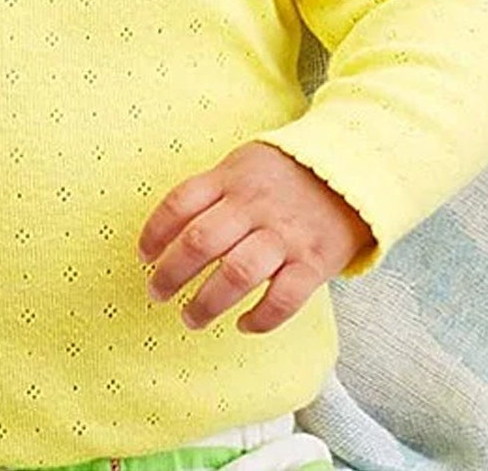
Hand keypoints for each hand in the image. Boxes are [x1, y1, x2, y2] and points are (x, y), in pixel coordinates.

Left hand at [137, 140, 373, 333]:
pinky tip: (243, 325)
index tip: (142, 256)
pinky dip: (261, 318)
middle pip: (201, 241)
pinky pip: (284, 298)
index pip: (179, 203)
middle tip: (156, 293)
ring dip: (207, 302)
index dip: (154, 232)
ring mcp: (284, 235)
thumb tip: (170, 230)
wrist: (350, 171)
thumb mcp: (241, 166)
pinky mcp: (314, 262)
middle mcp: (253, 206)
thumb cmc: (284, 174)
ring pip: (237, 273)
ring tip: (190, 317)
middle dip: (171, 273)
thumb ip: (211, 193)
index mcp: (230, 179)